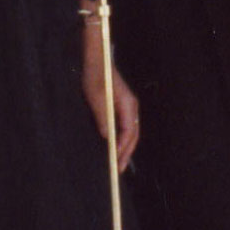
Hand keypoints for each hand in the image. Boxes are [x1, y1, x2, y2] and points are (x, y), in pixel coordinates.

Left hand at [82, 27, 139, 171]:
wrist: (97, 60)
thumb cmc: (96, 76)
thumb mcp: (96, 98)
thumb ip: (102, 118)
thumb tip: (106, 137)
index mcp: (128, 104)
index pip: (129, 132)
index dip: (123, 148)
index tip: (116, 162)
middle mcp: (132, 106)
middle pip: (133, 134)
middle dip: (126, 152)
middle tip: (118, 169)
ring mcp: (128, 106)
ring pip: (130, 131)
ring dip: (125, 147)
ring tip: (117, 161)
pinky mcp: (122, 105)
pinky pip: (125, 125)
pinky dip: (121, 138)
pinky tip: (113, 145)